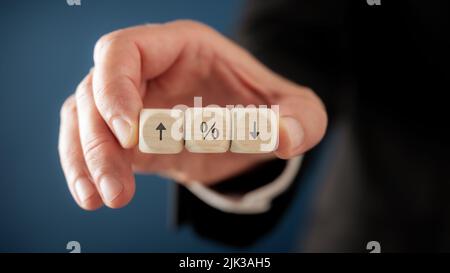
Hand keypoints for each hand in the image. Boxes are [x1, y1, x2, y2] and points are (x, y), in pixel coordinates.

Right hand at [58, 20, 326, 209]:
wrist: (249, 130)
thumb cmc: (266, 107)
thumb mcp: (298, 111)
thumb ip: (301, 121)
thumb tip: (283, 139)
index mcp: (181, 46)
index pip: (126, 49)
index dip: (116, 86)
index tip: (129, 133)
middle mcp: (148, 70)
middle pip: (95, 88)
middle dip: (98, 139)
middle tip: (116, 189)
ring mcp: (133, 101)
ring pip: (84, 117)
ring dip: (85, 159)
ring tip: (99, 199)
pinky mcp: (129, 135)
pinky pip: (90, 142)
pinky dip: (84, 168)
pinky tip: (94, 196)